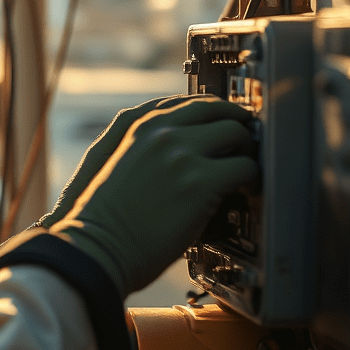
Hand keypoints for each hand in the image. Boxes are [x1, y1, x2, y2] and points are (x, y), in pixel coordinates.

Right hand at [50, 97, 258, 297]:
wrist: (97, 247)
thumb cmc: (104, 218)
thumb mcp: (118, 163)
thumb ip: (148, 147)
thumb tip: (185, 151)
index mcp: (138, 125)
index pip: (189, 102)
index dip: (215, 111)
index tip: (226, 121)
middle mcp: (161, 132)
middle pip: (217, 109)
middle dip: (235, 124)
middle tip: (245, 142)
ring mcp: (182, 154)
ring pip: (236, 132)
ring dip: (246, 149)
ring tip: (246, 169)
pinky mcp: (201, 181)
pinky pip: (245, 167)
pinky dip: (251, 178)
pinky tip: (246, 190)